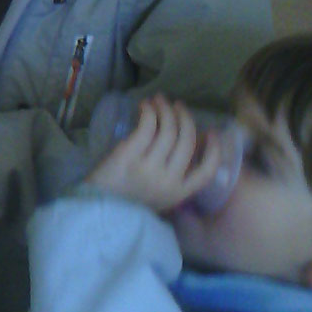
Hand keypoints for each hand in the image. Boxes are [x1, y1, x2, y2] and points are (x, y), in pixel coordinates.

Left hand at [86, 95, 222, 213]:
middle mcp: (169, 181)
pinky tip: (145, 105)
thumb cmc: (126, 202)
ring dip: (165, 110)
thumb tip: (182, 144)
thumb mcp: (158, 198)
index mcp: (179, 194)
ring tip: (159, 100)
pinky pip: (146, 127)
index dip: (214, 149)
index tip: (212, 131)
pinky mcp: (129, 155)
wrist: (97, 210)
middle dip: (185, 119)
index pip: (206, 171)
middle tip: (178, 106)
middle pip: (186, 142)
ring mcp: (149, 168)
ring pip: (168, 131)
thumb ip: (172, 179)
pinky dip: (149, 112)